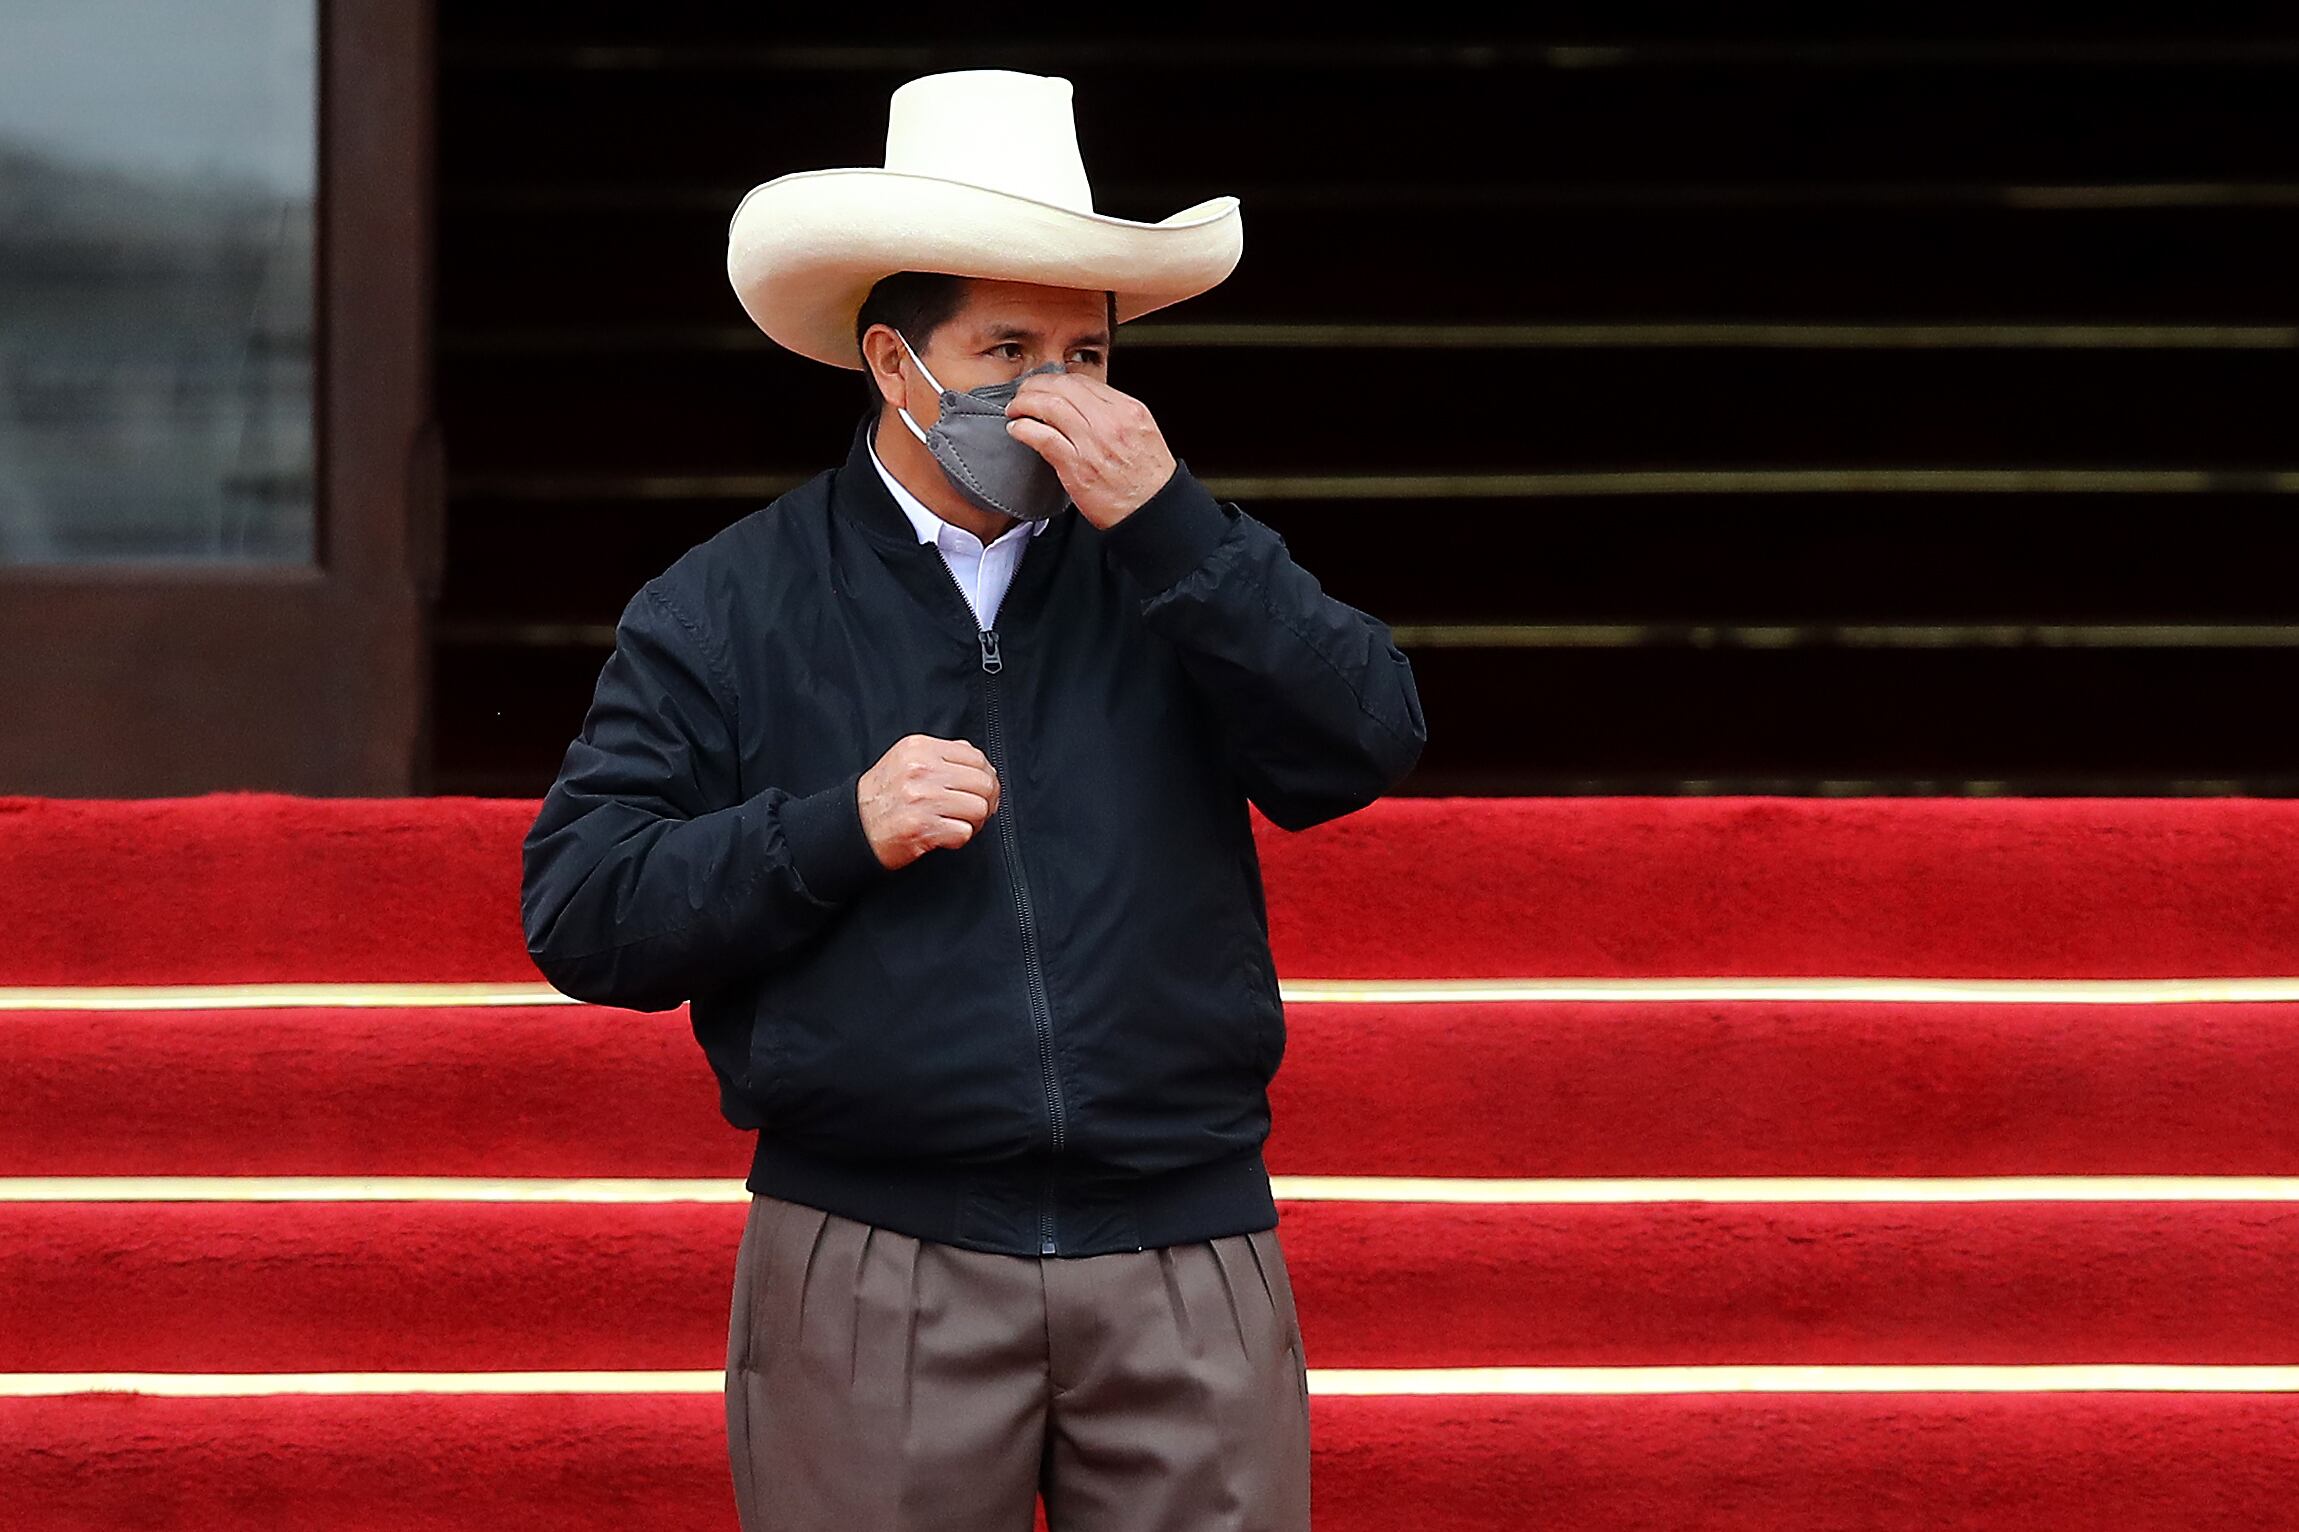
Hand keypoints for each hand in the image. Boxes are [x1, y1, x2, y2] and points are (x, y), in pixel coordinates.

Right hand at [856, 734, 1000, 869]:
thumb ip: (941, 755)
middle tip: (976, 811)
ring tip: (958, 823)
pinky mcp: (921, 827)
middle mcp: (920, 770)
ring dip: (974, 822)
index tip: (982, 790)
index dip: (987, 777)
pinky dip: (959, 838)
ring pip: (979, 809)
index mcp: (919, 749)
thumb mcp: (906, 760)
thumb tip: (979, 763)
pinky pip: (964, 833)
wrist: (855, 826)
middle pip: (983, 783)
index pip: (976, 757)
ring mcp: (921, 799)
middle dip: (986, 801)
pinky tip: (944, 835)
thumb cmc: (883, 795)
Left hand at [1002, 371, 1178, 528]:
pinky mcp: (1077, 466)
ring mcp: (1093, 443)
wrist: (1154, 511)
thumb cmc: (1148, 479)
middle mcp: (1111, 421)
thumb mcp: (1142, 433)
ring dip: (1024, 404)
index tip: (1045, 386)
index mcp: (1128, 410)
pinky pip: (1043, 437)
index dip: (1056, 380)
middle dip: (1035, 386)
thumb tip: (1084, 405)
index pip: (1083, 381)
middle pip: (1063, 387)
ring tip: (1015, 410)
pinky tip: (1017, 430)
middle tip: (1023, 393)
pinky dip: (1024, 429)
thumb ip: (1116, 416)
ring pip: (1049, 405)